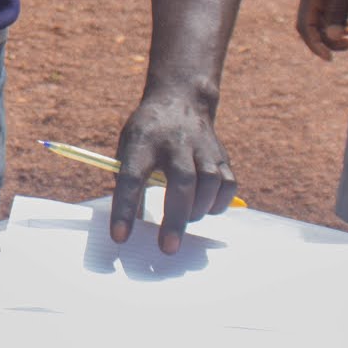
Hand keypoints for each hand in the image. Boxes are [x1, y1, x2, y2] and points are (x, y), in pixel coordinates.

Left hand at [110, 92, 235, 253]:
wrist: (180, 99)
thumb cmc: (146, 135)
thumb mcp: (127, 147)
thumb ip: (127, 181)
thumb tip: (132, 225)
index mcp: (142, 141)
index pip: (130, 177)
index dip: (124, 209)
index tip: (120, 237)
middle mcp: (174, 142)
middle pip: (181, 181)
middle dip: (175, 218)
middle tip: (167, 247)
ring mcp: (202, 146)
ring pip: (209, 182)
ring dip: (198, 209)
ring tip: (185, 219)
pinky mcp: (221, 154)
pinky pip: (227, 183)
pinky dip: (218, 203)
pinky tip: (206, 207)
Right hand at [295, 0, 347, 59]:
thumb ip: (339, 10)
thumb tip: (333, 37)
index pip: (305, 26)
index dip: (315, 44)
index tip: (329, 58)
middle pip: (314, 29)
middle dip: (332, 41)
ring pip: (325, 24)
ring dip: (340, 34)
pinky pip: (332, 17)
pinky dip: (344, 25)